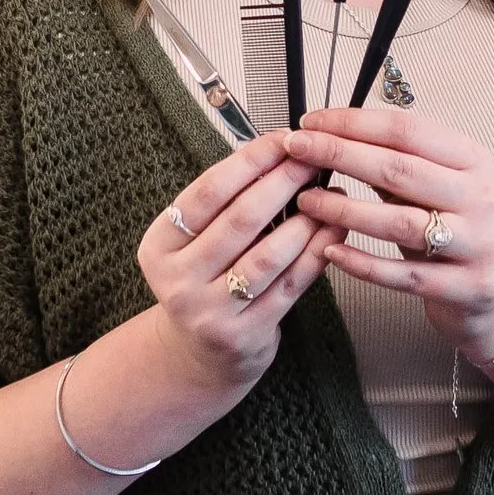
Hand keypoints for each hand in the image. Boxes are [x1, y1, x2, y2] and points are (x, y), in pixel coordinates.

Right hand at [137, 132, 329, 410]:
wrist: (198, 355)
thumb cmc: (205, 281)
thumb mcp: (194, 242)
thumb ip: (226, 203)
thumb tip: (280, 149)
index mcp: (159, 245)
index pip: (208, 192)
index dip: (250, 161)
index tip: (283, 138)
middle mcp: (177, 280)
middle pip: (239, 220)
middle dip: (283, 182)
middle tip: (315, 158)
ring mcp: (209, 312)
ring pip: (268, 255)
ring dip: (306, 220)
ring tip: (331, 194)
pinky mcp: (244, 335)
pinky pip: (290, 286)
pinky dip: (316, 254)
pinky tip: (334, 232)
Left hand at [292, 105, 493, 367]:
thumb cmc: (452, 230)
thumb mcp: (433, 188)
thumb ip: (394, 164)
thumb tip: (329, 136)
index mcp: (474, 160)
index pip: (407, 130)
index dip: (355, 123)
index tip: (312, 122)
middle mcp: (481, 197)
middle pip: (400, 169)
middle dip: (340, 155)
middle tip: (296, 149)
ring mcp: (477, 243)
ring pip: (399, 222)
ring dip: (344, 210)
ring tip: (305, 201)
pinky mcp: (466, 287)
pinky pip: (404, 274)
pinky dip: (362, 262)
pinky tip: (330, 250)